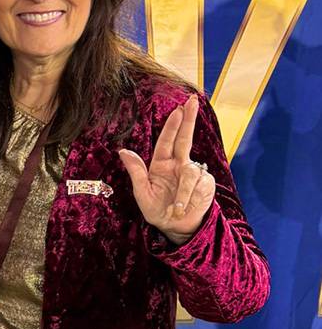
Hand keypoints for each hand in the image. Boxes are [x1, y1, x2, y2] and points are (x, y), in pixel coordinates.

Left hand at [119, 95, 215, 245]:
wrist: (177, 228)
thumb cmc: (158, 210)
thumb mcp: (142, 193)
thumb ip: (135, 172)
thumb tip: (123, 151)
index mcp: (162, 164)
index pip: (167, 141)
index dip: (173, 125)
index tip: (178, 108)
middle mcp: (178, 165)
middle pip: (185, 138)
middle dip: (189, 119)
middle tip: (193, 100)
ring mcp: (193, 173)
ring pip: (190, 172)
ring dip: (183, 191)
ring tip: (176, 208)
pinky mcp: (205, 184)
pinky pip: (198, 185)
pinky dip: (189, 198)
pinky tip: (183, 208)